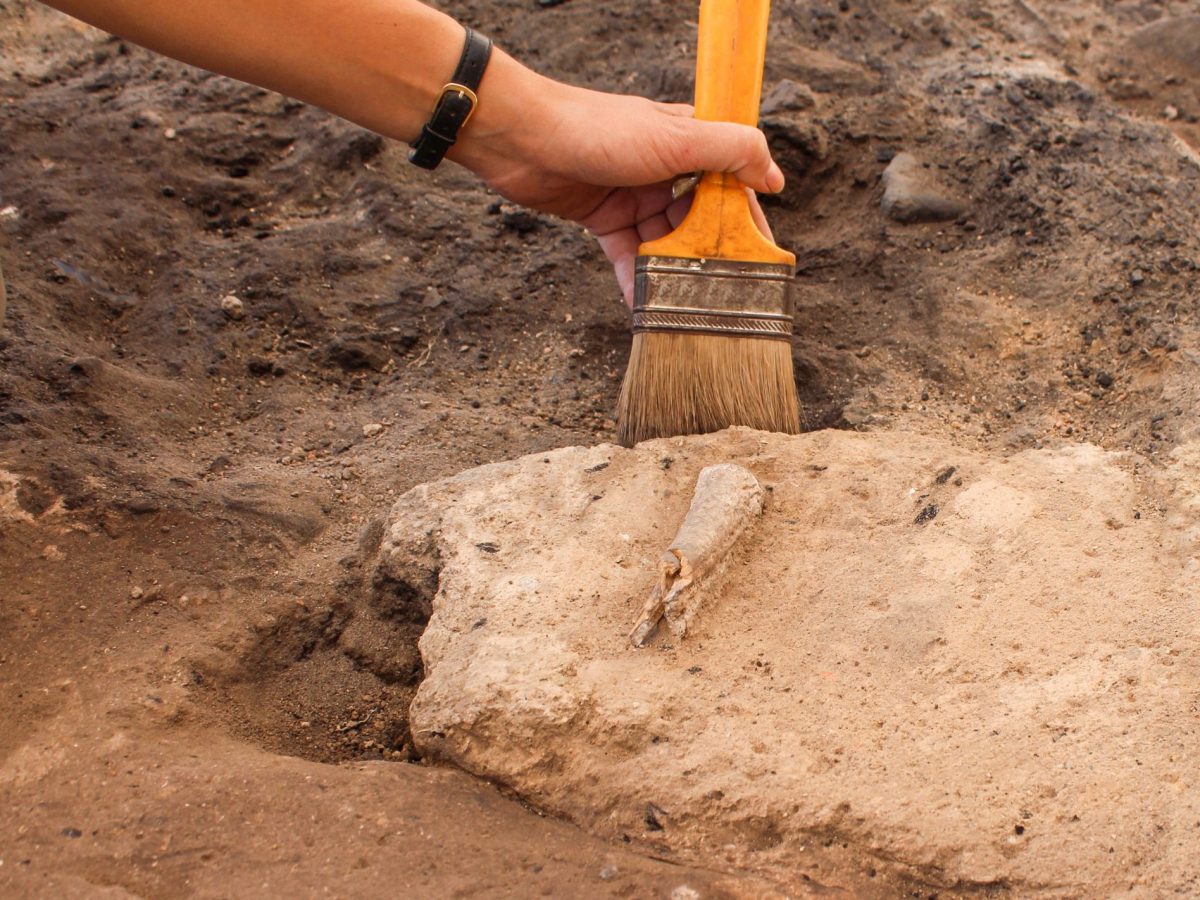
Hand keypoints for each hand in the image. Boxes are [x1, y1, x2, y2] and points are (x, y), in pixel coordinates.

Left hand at [454, 75, 783, 304]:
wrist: (522, 138)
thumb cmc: (598, 128)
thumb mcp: (676, 137)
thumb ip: (730, 151)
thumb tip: (774, 176)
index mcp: (688, 142)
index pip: (732, 183)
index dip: (746, 220)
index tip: (760, 256)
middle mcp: (665, 168)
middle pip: (699, 219)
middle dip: (710, 255)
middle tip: (723, 293)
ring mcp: (634, 194)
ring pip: (666, 242)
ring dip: (675, 273)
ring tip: (688, 306)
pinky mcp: (604, 217)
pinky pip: (629, 256)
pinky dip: (638, 280)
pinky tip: (647, 308)